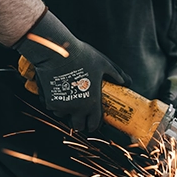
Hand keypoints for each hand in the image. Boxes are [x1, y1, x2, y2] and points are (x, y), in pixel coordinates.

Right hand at [15, 10, 130, 131]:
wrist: (56, 50)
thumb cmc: (82, 56)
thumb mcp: (103, 63)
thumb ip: (116, 74)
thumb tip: (127, 81)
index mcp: (92, 102)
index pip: (93, 124)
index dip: (93, 125)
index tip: (92, 123)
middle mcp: (77, 108)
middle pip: (78, 126)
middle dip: (79, 123)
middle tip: (79, 116)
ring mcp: (61, 106)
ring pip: (63, 116)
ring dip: (66, 111)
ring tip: (68, 99)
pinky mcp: (49, 101)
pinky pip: (52, 107)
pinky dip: (54, 102)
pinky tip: (57, 91)